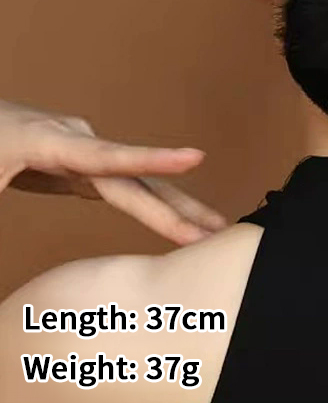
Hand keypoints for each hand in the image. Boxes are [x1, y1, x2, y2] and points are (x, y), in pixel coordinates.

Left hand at [0, 100, 226, 243]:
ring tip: (211, 229)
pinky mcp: (77, 163)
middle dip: (178, 207)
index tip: (196, 158)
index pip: (109, 157)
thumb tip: (2, 275)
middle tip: (216, 231)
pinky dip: (149, 204)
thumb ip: (0, 190)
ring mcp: (81, 151)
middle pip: (136, 179)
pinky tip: (172, 218)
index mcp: (52, 142)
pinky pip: (121, 185)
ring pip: (137, 182)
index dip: (154, 160)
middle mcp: (77, 143)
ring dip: (174, 207)